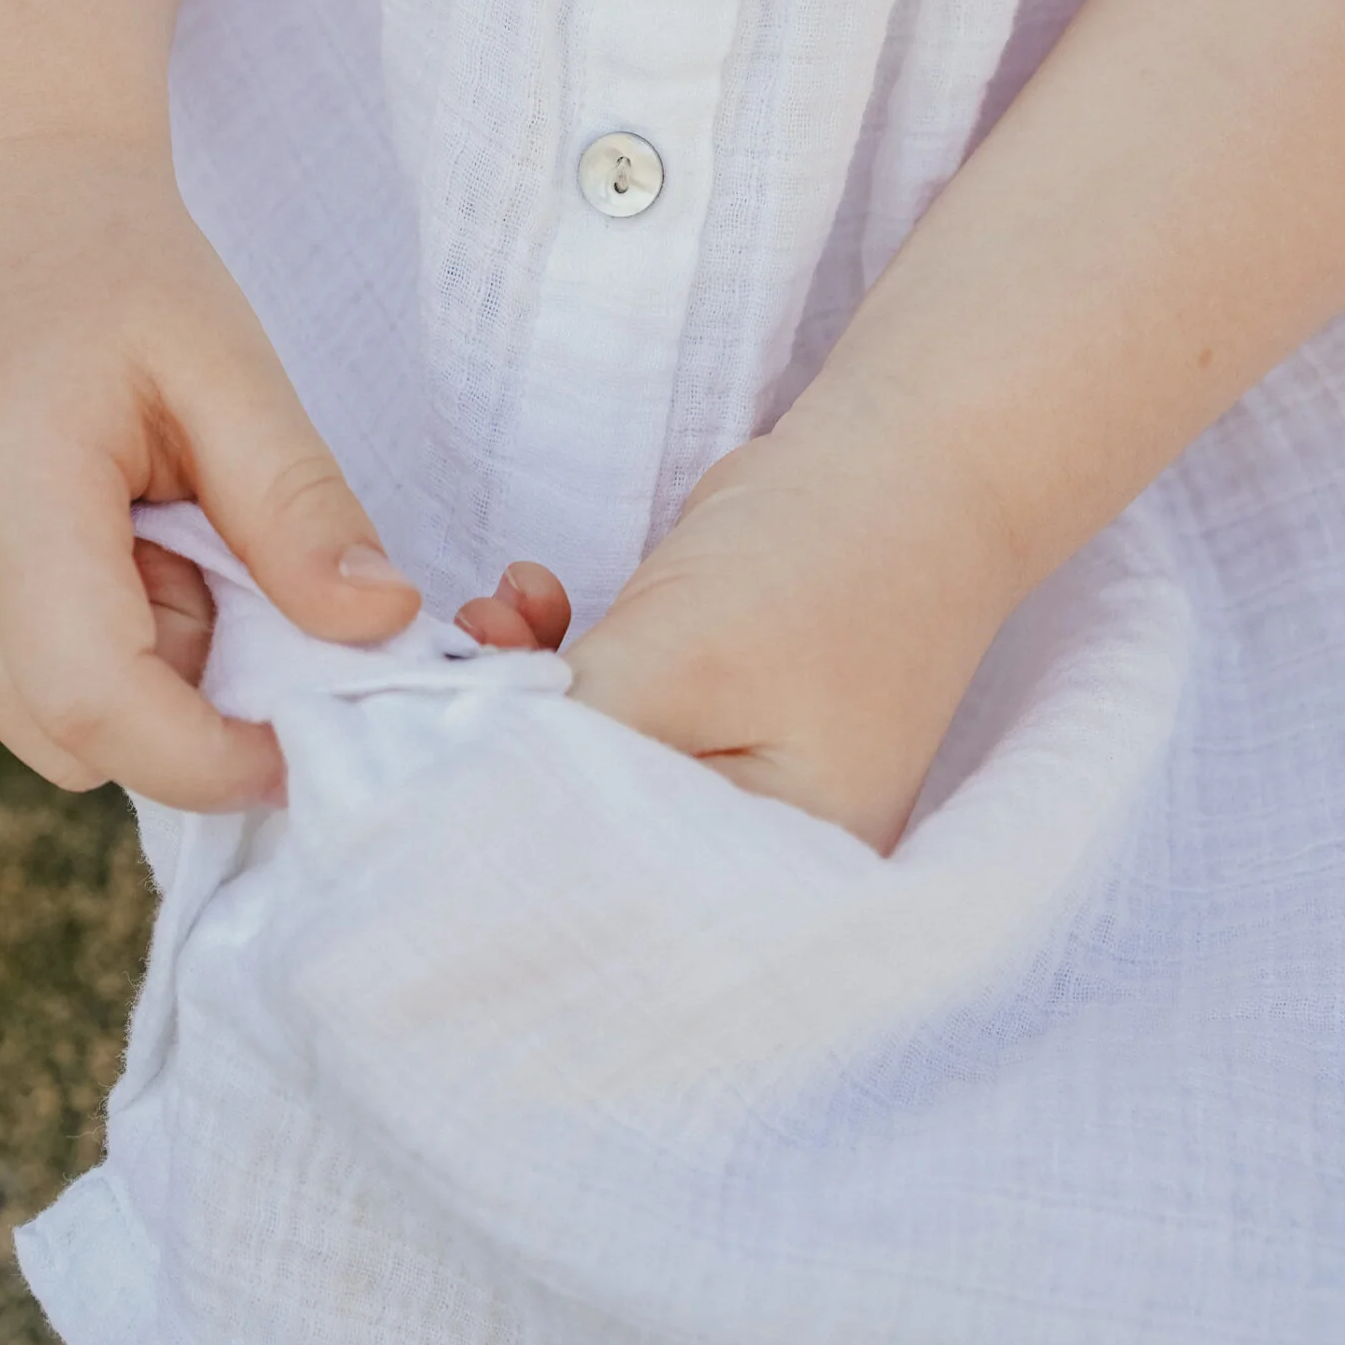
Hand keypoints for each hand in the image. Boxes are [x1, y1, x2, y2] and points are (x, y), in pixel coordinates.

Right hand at [0, 136, 424, 807]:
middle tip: (188, 547)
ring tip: (113, 529)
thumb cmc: (119, 276)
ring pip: (18, 732)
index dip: (207, 758)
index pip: (97, 703)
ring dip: (98, 673)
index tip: (292, 748)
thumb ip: (299, 507)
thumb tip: (381, 627)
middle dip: (164, 690)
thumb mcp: (232, 368)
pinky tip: (48, 546)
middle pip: (66, 736)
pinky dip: (34, 660)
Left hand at [458, 379, 1019, 852]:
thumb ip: (573, 740)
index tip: (438, 750)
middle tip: (458, 661)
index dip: (511, 824)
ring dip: (523, 686)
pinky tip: (534, 595)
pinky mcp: (715, 708)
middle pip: (595, 827)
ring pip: (592, 755)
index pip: (610, 888)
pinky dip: (564, 656)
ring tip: (494, 616)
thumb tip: (463, 787)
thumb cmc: (817, 566)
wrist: (907, 457)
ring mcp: (741, 771)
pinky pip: (615, 706)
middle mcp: (763, 843)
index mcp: (778, 869)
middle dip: (507, 744)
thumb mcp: (677, 665)